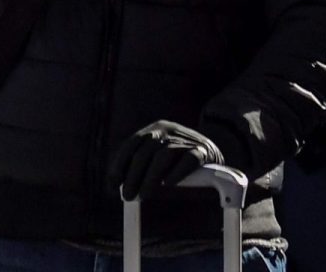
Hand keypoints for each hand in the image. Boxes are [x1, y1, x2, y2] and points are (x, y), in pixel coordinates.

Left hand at [109, 121, 223, 201]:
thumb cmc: (178, 160)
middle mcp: (169, 130)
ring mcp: (187, 139)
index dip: (119, 165)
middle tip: (127, 196)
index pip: (132, 144)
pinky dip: (177, 172)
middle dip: (133, 176)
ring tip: (143, 195)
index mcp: (155, 129)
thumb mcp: (157, 157)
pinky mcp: (204, 151)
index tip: (113, 186)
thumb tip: (118, 186)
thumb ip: (140, 166)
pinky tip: (168, 184)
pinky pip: (188, 160)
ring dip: (150, 177)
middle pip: (145, 151)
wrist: (212, 153)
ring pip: (164, 155)